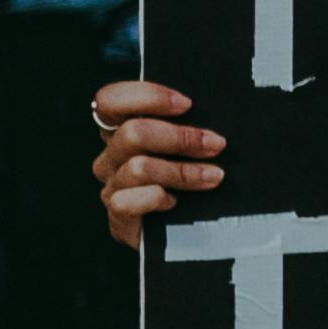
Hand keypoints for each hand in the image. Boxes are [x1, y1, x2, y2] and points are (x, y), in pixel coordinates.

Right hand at [92, 77, 218, 247]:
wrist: (196, 232)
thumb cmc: (199, 176)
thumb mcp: (195, 143)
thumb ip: (192, 121)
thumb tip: (218, 105)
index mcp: (122, 130)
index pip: (109, 101)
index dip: (145, 96)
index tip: (187, 104)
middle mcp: (111, 157)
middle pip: (132, 133)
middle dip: (181, 137)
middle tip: (216, 145)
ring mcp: (112, 187)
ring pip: (138, 167)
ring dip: (182, 171)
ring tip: (214, 176)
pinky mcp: (117, 218)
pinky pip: (127, 202)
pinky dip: (156, 199)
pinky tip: (176, 203)